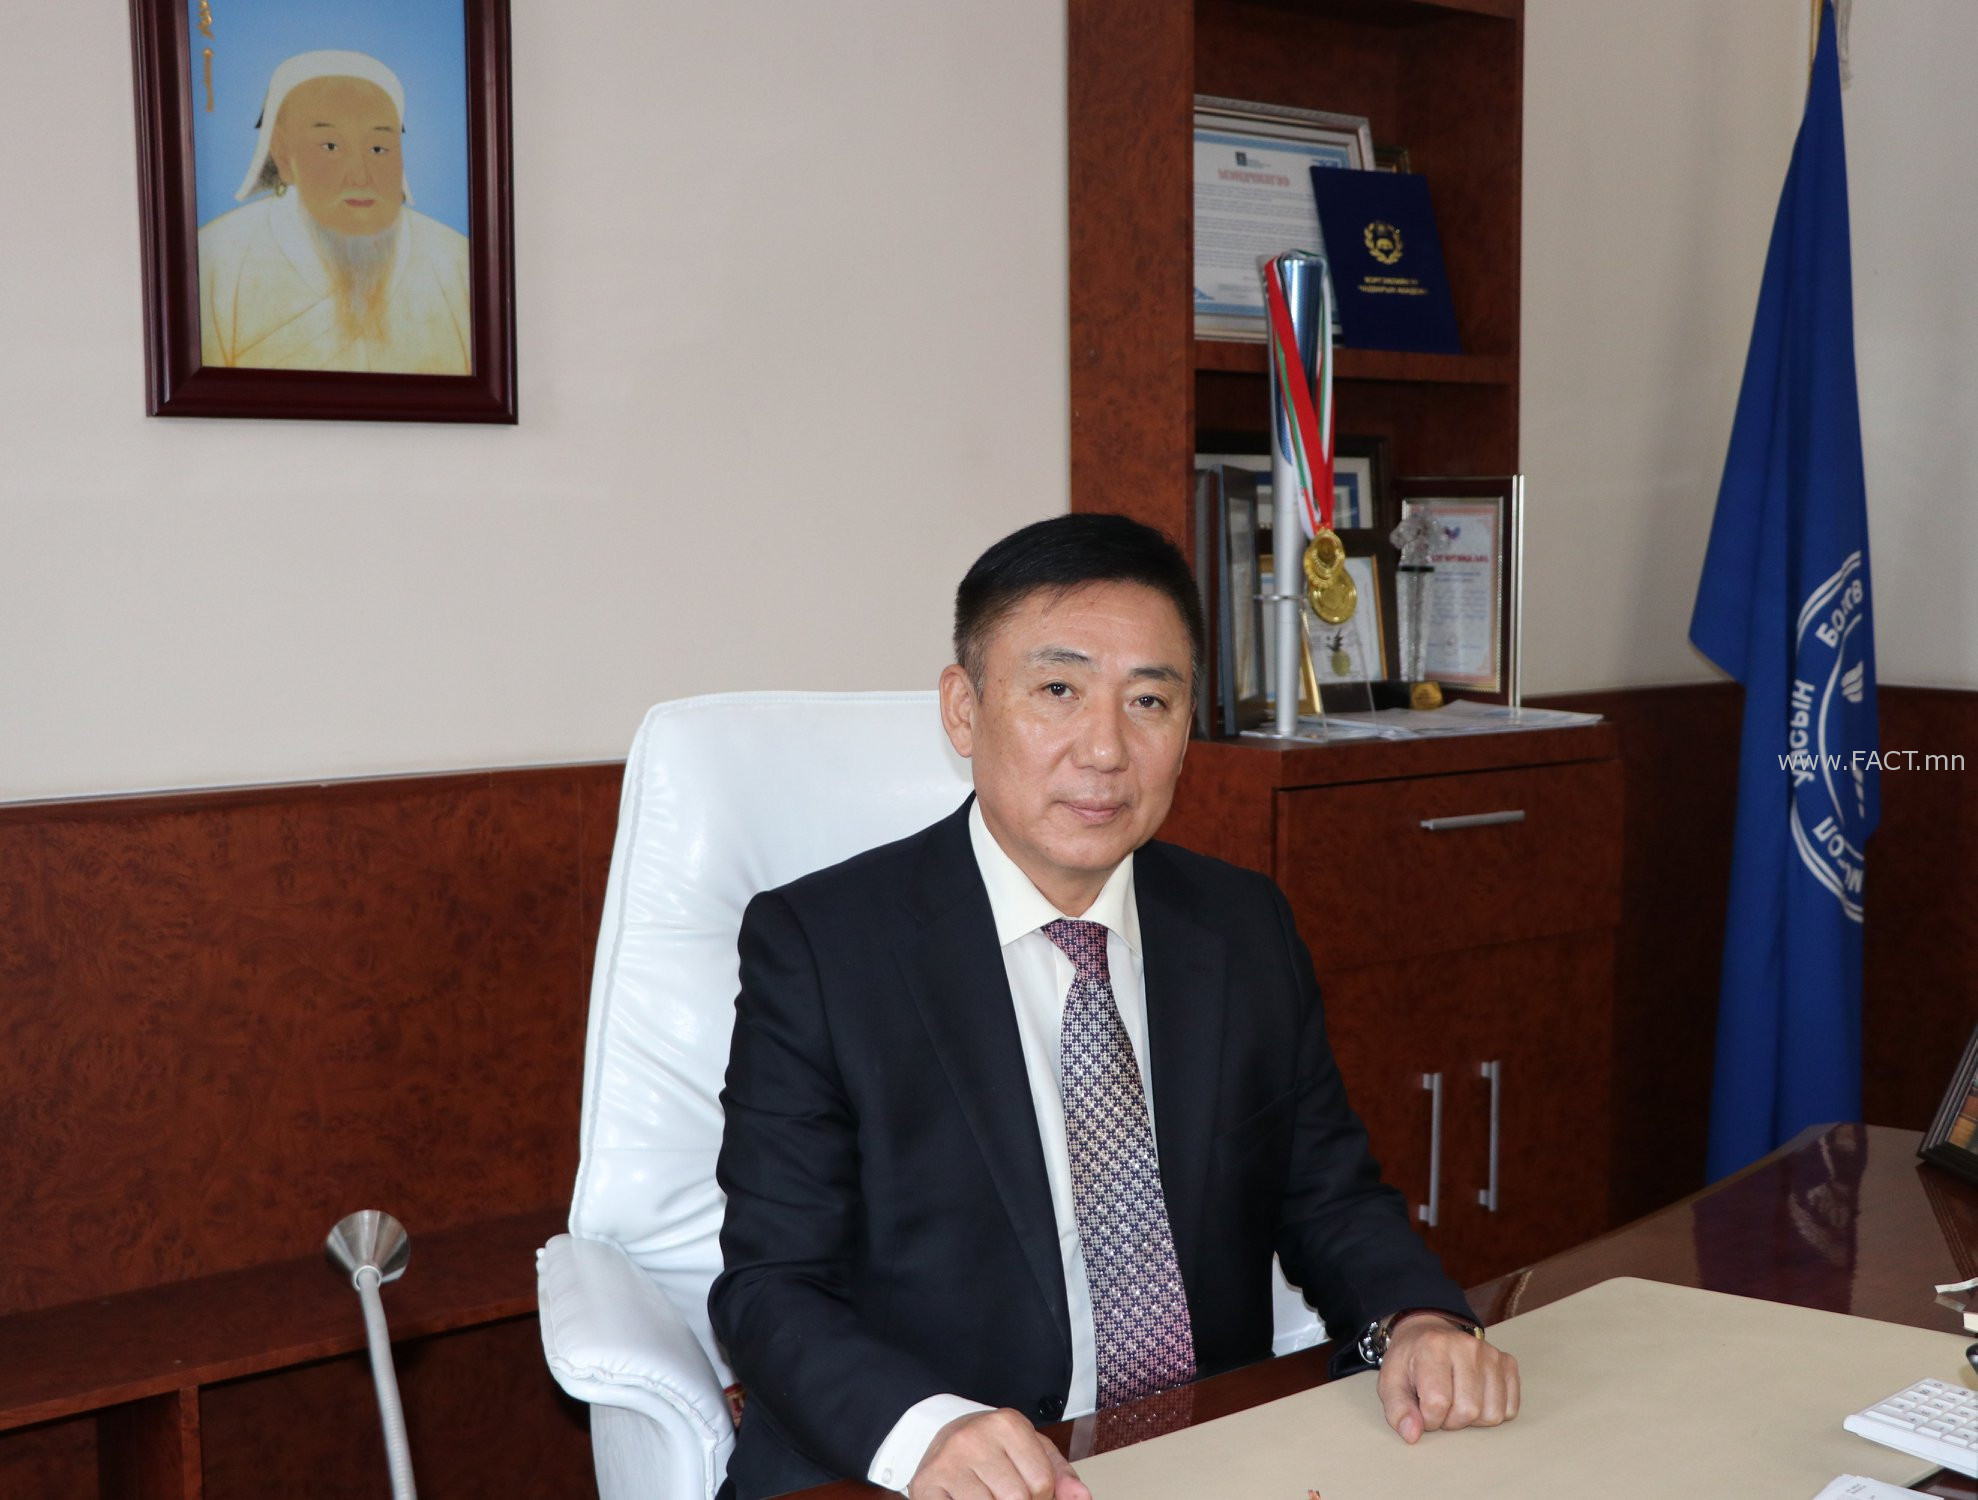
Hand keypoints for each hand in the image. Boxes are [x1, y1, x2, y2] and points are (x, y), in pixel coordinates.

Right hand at [908, 1408, 1089, 1499]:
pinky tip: (969, 1499)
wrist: (941, 1434)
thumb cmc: (992, 1448)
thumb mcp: (1030, 1449)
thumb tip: (1082, 1497)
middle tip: (1006, 1495)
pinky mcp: (927, 1484)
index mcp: (1007, 1424)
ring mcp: (948, 1461)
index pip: (1042, 1482)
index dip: (1042, 1498)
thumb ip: (1059, 1474)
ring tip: (989, 1496)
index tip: (1031, 1493)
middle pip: (1017, 1499)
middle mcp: (974, 1438)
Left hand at [1376, 1313, 1519, 1443]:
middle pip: (1469, 1410)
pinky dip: (1492, 1411)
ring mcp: (1490, 1353)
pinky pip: (1510, 1408)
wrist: (1428, 1335)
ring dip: (1473, 1419)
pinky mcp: (1507, 1363)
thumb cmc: (1410, 1362)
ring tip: (1457, 1401)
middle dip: (1451, 1420)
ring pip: (1492, 1413)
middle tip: (1440, 1407)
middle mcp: (1466, 1346)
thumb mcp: (1390, 1383)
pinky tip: (1475, 1397)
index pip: (1438, 1402)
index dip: (1428, 1418)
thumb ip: (1397, 1410)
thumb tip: (1413, 1434)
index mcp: (1433, 1346)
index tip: (1422, 1411)